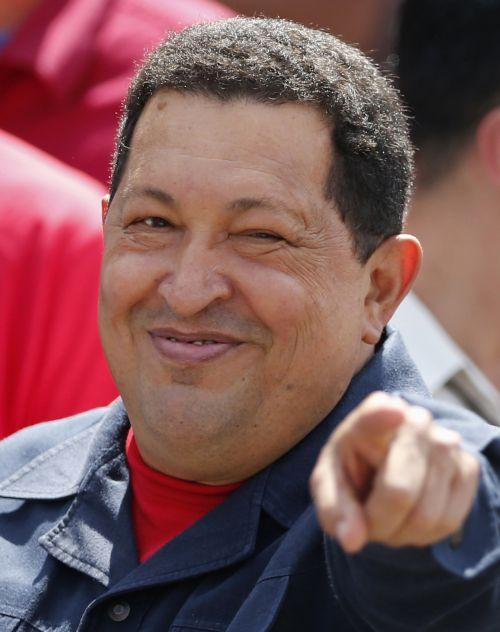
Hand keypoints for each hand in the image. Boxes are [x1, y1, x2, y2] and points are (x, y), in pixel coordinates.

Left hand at [310, 392, 479, 552]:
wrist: (384, 468)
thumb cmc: (351, 474)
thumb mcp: (329, 487)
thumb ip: (334, 510)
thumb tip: (352, 540)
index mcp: (369, 417)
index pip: (377, 414)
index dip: (384, 415)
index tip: (394, 411)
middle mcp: (413, 420)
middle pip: (399, 491)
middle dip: (379, 522)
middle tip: (368, 521)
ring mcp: (446, 441)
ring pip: (426, 515)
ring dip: (402, 532)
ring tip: (388, 517)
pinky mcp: (468, 466)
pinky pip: (449, 520)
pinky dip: (426, 534)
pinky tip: (411, 517)